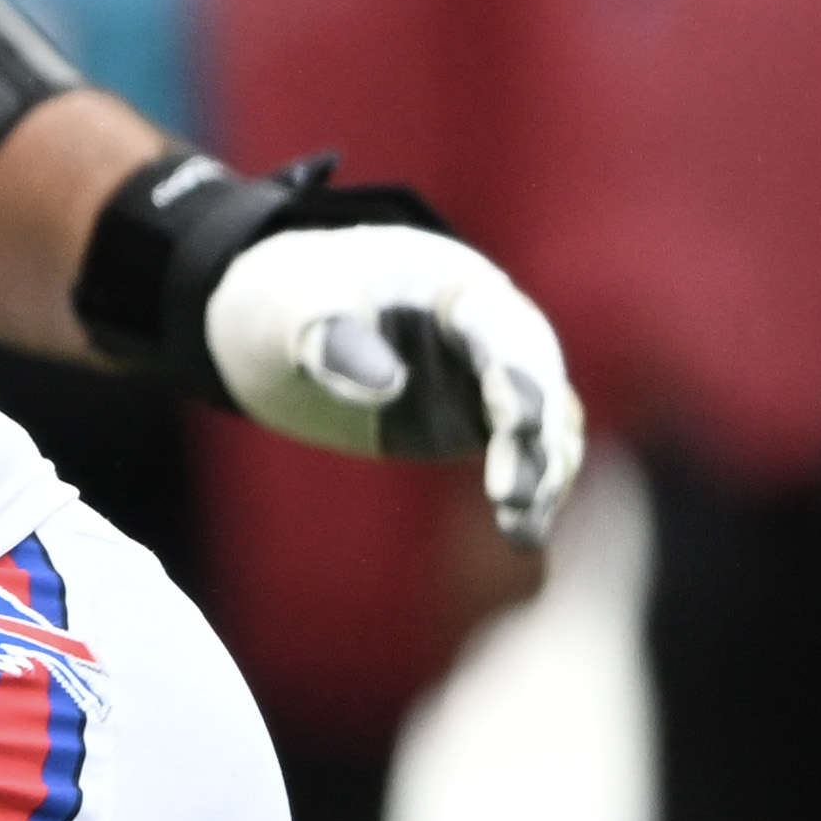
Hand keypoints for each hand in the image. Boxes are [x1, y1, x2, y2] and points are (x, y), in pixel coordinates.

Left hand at [202, 222, 583, 545]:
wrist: (277, 320)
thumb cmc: (287, 297)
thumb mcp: (290, 304)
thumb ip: (328, 335)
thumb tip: (385, 386)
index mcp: (453, 283)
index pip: (501, 330)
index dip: (515, 377)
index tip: (516, 426)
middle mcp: (488, 331)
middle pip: (535, 384)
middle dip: (531, 439)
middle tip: (510, 495)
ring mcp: (487, 380)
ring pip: (543, 427)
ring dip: (540, 477)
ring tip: (520, 533)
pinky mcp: (476, 422)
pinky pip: (520, 457)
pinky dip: (528, 493)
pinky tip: (524, 536)